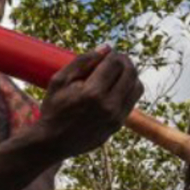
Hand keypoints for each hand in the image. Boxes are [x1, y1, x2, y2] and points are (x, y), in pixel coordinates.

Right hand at [35, 45, 142, 159]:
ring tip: (118, 73)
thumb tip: (105, 48)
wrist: (52, 141)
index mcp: (92, 93)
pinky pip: (132, 102)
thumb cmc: (53, 108)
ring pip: (136, 87)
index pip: (114, 64)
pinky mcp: (118, 125)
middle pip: (130, 73)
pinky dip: (127, 90)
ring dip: (130, 75)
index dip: (113, 54)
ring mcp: (115, 117)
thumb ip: (81, 61)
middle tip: (115, 59)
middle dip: (124, 61)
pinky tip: (116, 88)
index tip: (107, 53)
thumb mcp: (59, 81)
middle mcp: (108, 106)